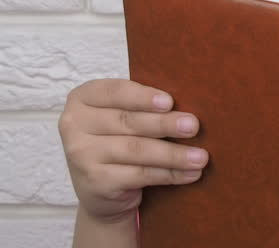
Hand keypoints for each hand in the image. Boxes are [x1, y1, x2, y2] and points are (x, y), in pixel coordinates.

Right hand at [58, 79, 208, 222]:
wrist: (102, 191)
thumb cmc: (120, 141)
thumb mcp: (123, 118)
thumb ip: (143, 106)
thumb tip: (189, 101)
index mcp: (82, 99)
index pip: (114, 92)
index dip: (142, 97)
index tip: (170, 102)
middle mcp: (74, 124)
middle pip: (128, 121)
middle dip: (165, 124)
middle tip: (194, 126)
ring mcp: (81, 155)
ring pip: (136, 150)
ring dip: (173, 154)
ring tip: (201, 156)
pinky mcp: (94, 182)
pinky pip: (139, 175)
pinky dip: (169, 174)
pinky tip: (190, 173)